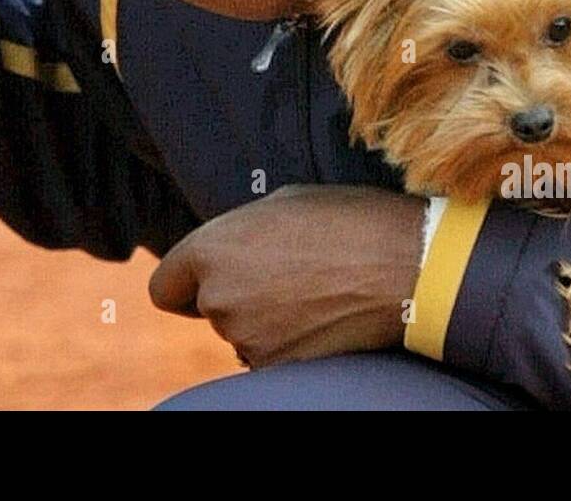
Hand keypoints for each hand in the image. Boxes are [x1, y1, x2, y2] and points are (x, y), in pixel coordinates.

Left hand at [149, 184, 424, 368]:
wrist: (406, 267)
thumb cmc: (350, 222)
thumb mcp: (285, 203)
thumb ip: (240, 231)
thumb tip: (230, 249)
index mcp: (212, 249)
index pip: (164, 287)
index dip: (185, 285)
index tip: (208, 282)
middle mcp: (220, 298)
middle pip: (210, 309)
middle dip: (239, 296)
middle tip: (289, 274)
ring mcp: (248, 339)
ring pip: (244, 334)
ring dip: (267, 321)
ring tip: (316, 291)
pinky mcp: (278, 368)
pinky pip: (271, 358)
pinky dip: (290, 343)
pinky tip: (323, 318)